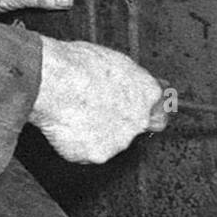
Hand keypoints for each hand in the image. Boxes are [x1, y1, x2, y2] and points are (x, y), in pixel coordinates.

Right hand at [30, 36, 167, 163]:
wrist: (55, 82)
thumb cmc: (79, 64)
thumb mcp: (113, 60)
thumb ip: (128, 80)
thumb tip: (126, 82)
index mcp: (147, 93)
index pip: (161, 110)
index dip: (147, 110)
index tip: (138, 110)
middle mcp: (139, 120)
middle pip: (135, 129)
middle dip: (121, 124)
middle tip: (98, 111)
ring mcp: (119, 141)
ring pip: (110, 142)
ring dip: (96, 133)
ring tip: (75, 112)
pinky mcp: (97, 155)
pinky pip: (86, 152)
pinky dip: (76, 143)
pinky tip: (67, 125)